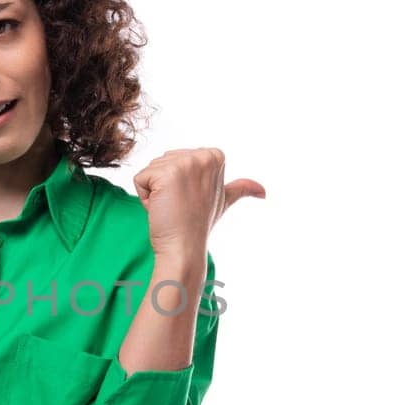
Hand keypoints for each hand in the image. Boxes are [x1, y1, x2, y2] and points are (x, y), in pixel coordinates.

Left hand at [132, 147, 264, 263]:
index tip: (191, 198)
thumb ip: (241, 189)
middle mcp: (201, 156)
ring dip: (154, 192)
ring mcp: (185, 163)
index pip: (177, 158)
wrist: (184, 248)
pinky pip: (140, 179)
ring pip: (151, 170)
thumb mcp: (224, 201)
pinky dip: (144, 197)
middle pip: (162, 162)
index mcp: (214, 156)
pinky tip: (161, 208)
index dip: (178, 182)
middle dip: (164, 185)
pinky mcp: (165, 174)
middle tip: (180, 205)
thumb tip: (263, 192)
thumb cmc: (199, 225)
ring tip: (172, 207)